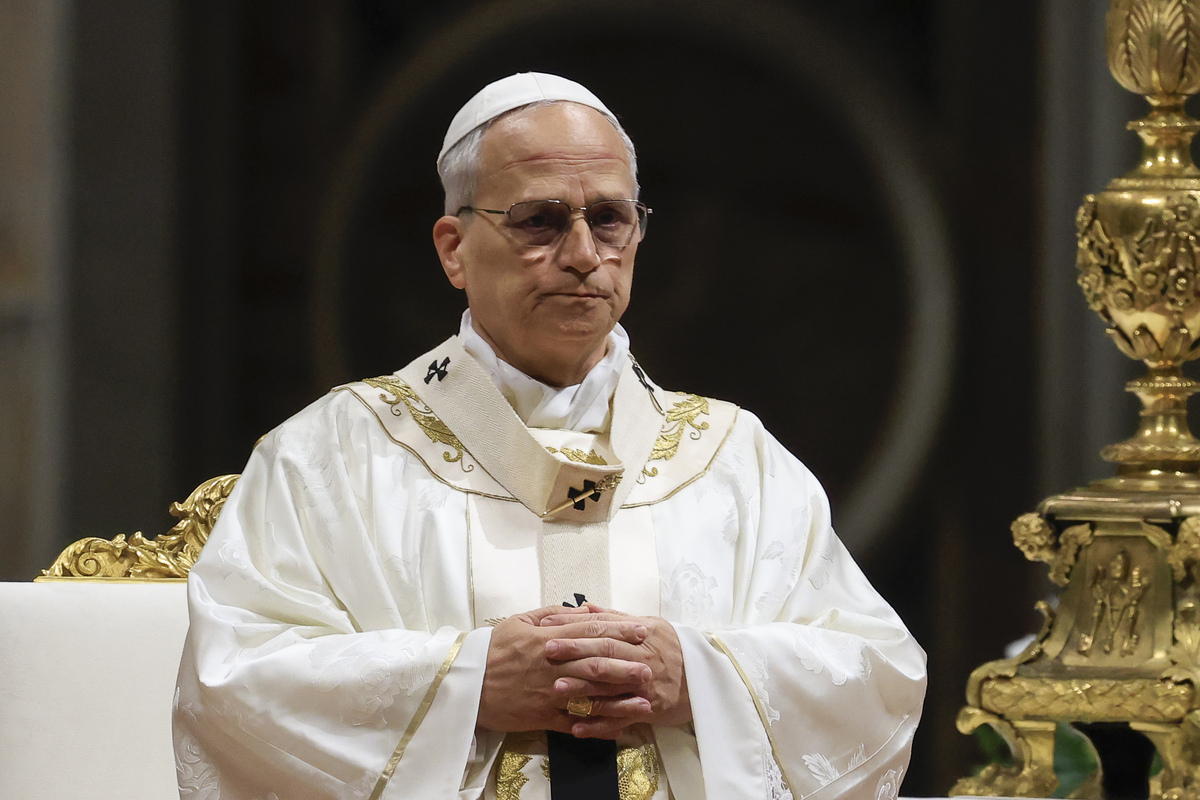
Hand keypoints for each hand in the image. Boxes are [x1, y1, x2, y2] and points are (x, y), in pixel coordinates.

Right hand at [477, 604, 653, 734]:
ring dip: (619, 698)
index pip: (590, 632)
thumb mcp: (519, 622)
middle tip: (650, 666)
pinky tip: (617, 727)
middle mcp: (552, 665)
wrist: (466, 684)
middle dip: (626, 665)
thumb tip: (581, 609)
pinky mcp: (542, 716)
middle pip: (596, 663)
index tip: (641, 631)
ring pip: (590, 694)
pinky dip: (596, 726)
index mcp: (547, 639)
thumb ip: (552, 614)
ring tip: (644, 699)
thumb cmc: (493, 649)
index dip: (619, 630)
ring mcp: (548, 693)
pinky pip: (573, 722)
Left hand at [540, 607, 691, 736]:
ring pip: (610, 686)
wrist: (706, 679)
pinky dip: (598, 724)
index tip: (549, 623)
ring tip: (556, 689)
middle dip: (574, 651)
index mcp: (641, 634)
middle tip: (547, 651)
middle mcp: (642, 658)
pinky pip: (621, 718)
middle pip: (605, 652)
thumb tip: (586, 607)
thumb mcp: (651, 626)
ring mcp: (644, 686)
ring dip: (582, 689)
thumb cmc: (673, 649)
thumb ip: (616, 618)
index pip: (603, 626)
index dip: (575, 624)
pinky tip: (576, 727)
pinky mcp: (648, 709)